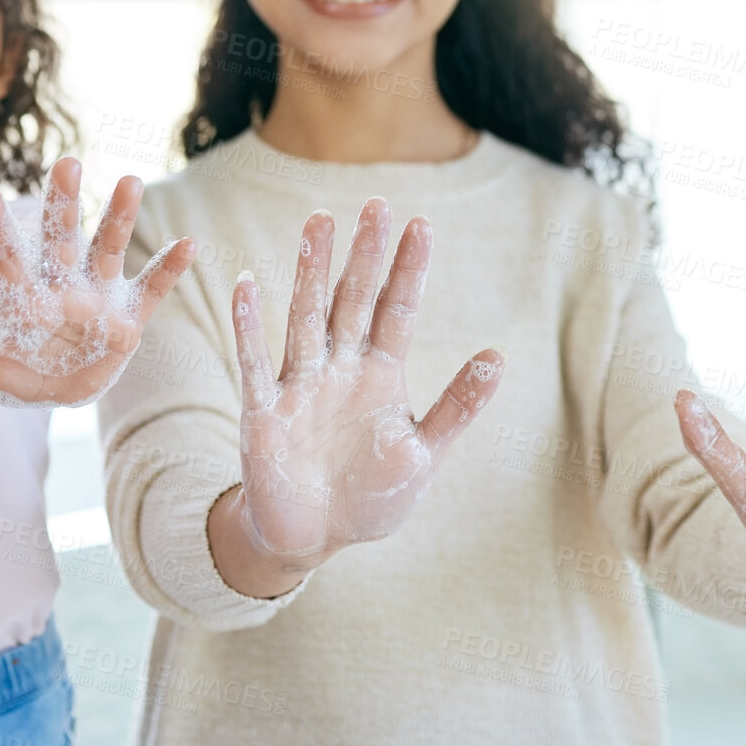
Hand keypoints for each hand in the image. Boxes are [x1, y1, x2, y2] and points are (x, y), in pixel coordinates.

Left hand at [0, 157, 194, 407]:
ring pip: (109, 248)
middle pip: (62, 236)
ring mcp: (97, 296)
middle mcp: (62, 282)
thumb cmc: (11, 366)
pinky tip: (189, 244)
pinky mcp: (127, 318)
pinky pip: (151, 290)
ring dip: (120, 217)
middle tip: (65, 162)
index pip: (7, 256)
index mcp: (23, 291)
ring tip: (131, 180)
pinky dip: (169, 269)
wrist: (54, 391)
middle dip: (63, 202)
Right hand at [228, 197, 505, 564]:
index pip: (397, 311)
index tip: (421, 225)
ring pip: (306, 318)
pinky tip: (247, 286)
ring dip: (310, 272)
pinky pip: (255, 363)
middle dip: (364, 256)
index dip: (408, 270)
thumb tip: (498, 356)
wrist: (311, 539)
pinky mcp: (263, 413)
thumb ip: (457, 406)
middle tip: (375, 205)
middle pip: (352, 301)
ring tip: (318, 225)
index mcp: (380, 376)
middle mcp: (339, 370)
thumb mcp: (424, 454)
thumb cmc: (368, 498)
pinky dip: (250, 326)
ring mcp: (300, 386)